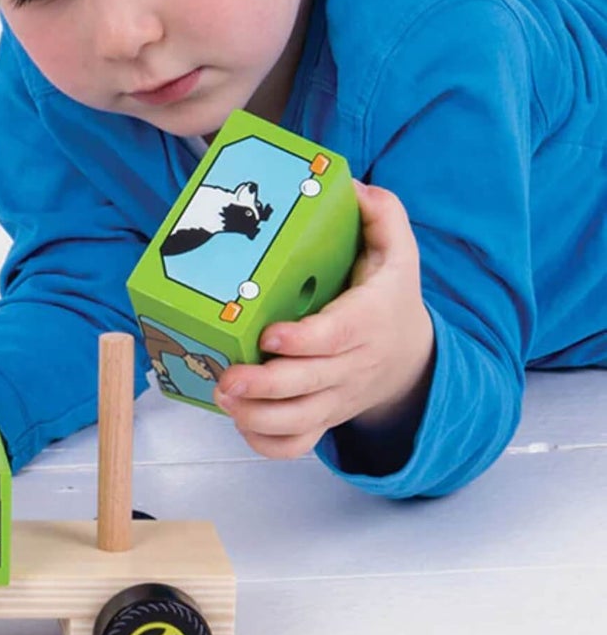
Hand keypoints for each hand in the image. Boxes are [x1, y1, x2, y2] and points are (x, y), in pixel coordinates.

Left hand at [213, 180, 435, 459]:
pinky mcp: (322, 417)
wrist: (411, 359)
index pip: (336, 336)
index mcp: (366, 322)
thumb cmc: (390, 301)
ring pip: (298, 421)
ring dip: (257, 416)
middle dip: (265, 386)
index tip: (270, 335)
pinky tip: (240, 421)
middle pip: (309, 384)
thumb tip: (356, 188)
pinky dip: (266, 442)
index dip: (303, 341)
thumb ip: (383, 217)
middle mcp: (350, 365)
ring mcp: (335, 397)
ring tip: (224, 395)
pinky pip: (295, 445)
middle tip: (228, 377)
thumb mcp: (399, 253)